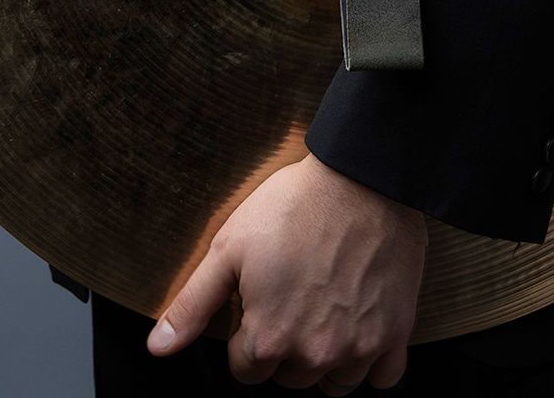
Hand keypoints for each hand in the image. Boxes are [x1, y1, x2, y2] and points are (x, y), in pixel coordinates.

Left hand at [148, 152, 425, 389]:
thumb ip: (193, 305)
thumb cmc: (293, 206)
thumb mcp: (229, 247)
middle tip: (292, 298)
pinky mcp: (395, 334)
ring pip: (334, 384)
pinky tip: (360, 327)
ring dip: (326, 359)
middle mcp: (314, 355)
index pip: (247, 371)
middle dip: (285, 347)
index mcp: (269, 339)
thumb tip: (158, 348)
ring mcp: (359, 348)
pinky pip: (383, 378)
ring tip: (324, 311)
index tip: (260, 302)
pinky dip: (372, 362)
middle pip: (290, 379)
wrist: (360, 176)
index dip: (248, 335)